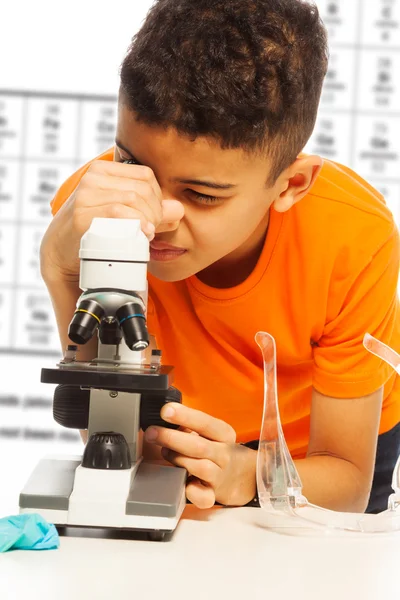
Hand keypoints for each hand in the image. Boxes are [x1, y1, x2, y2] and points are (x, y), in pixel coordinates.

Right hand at [40, 160, 183, 282]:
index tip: (156, 218)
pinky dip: (136, 224)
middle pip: (142, 188)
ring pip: (133, 199)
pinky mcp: (82, 214)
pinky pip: (118, 212)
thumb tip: (179, 209)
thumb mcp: (125, 218)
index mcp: (103, 171)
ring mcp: (85, 194)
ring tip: (146, 235)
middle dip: (155, 212)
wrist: (62, 253)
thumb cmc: (96, 233)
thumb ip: (153, 213)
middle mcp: (93, 177)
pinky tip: (141, 235)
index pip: (146, 175)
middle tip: (152, 231)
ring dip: (148, 220)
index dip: (158, 198)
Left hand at [144, 403, 256, 508]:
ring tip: (164, 452)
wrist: (239, 477)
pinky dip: (191, 490)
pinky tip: (180, 482)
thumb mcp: (209, 433)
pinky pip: (203, 496)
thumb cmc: (215, 450)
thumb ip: (190, 425)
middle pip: (199, 446)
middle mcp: (223, 454)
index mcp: (223, 434)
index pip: (205, 423)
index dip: (185, 416)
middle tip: (152, 432)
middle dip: (171, 438)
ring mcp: (219, 475)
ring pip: (201, 467)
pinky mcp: (213, 495)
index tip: (166, 411)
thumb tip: (165, 416)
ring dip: (178, 459)